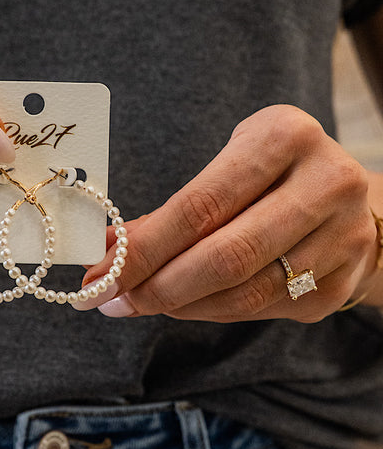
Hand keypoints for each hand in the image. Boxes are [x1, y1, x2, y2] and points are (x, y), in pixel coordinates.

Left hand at [76, 105, 376, 321]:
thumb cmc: (269, 174)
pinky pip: (263, 310)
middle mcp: (325, 184)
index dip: (145, 247)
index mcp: (285, 137)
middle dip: (157, 286)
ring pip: (244, 293)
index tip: (99, 272)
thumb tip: (108, 251)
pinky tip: (185, 304)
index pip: (201, 206)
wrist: (349, 197)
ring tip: (140, 302)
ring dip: (180, 306)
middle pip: (225, 257)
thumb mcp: (228, 163)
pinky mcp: (343, 282)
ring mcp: (342, 238)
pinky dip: (212, 312)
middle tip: (112, 299)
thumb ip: (175, 208)